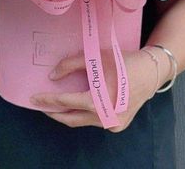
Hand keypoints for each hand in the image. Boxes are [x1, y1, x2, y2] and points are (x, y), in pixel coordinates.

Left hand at [30, 49, 156, 131]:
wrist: (151, 72)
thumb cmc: (122, 62)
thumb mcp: (95, 58)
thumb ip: (71, 65)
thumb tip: (53, 76)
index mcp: (96, 102)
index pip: (65, 102)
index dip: (48, 100)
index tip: (33, 98)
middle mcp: (103, 118)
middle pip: (71, 119)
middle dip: (54, 113)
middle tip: (41, 106)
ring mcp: (112, 124)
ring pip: (83, 121)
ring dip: (69, 114)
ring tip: (56, 106)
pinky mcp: (118, 125)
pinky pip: (96, 121)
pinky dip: (85, 114)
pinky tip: (79, 105)